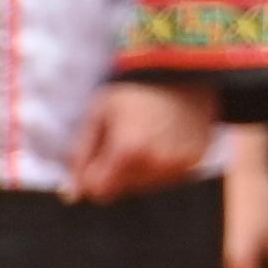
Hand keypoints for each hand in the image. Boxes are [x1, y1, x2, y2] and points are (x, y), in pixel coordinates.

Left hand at [71, 75, 217, 202]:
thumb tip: (72, 194)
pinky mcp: (194, 162)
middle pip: (123, 191)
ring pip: (146, 187)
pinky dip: (161, 167)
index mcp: (128, 151)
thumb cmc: (134, 91)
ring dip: (140, 171)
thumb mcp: (97, 113)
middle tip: (126, 141)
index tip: (100, 154)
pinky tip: (164, 142)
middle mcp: (155, 164)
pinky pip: (168, 178)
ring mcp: (179, 165)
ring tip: (147, 140)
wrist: (182, 72)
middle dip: (118, 173)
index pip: (100, 192)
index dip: (94, 175)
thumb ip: (80, 154)